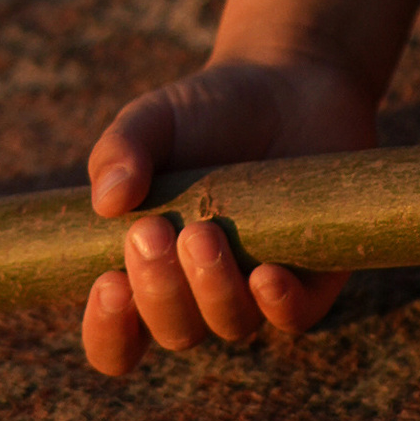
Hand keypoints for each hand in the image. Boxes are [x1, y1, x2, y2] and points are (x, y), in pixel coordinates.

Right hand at [80, 53, 377, 377]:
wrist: (290, 80)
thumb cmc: (207, 110)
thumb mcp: (152, 120)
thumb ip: (118, 151)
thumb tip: (106, 203)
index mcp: (150, 272)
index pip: (117, 340)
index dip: (108, 331)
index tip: (109, 284)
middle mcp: (201, 292)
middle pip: (175, 331)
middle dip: (158, 290)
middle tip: (153, 231)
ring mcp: (257, 287)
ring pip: (231, 324)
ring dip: (212, 289)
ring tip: (202, 232)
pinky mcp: (314, 273)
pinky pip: (296, 314)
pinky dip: (279, 304)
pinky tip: (266, 274)